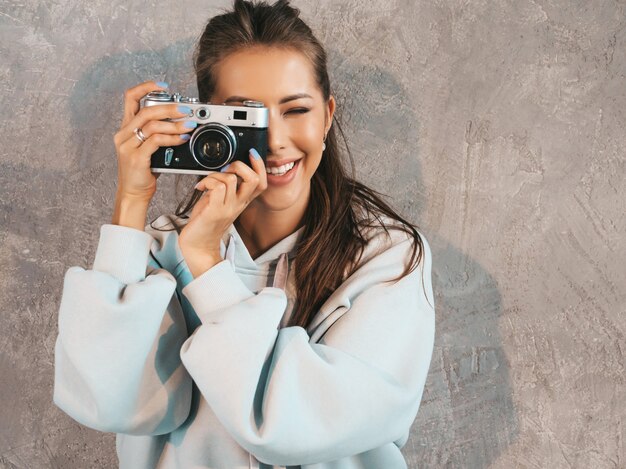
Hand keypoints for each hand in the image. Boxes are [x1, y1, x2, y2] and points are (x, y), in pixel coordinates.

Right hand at [113, 80, 194, 202]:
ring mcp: (127, 146)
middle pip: (146, 110)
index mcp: (126, 128)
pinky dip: (172, 138)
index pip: (130, 98)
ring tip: (190, 125)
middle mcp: (123, 134)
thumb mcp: (149, 148)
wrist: (133, 193)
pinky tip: (182, 138)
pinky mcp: (136, 158)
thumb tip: (181, 122)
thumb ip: (158, 134)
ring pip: (152, 125)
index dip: (146, 87)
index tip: (163, 86)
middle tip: (187, 109)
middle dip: (170, 107)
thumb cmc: (143, 170)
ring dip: (174, 124)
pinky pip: (156, 141)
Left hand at [178, 150, 267, 277]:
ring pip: (231, 179)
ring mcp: (228, 208)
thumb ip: (225, 187)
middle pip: (253, 179)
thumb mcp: (219, 201)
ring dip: (215, 175)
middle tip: (225, 170)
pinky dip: (207, 181)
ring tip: (207, 182)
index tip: (251, 153)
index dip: (260, 166)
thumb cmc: (205, 222)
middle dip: (239, 165)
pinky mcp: (216, 211)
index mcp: (242, 202)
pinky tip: (200, 187)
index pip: (261, 183)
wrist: (197, 245)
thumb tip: (222, 169)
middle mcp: (239, 205)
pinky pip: (218, 186)